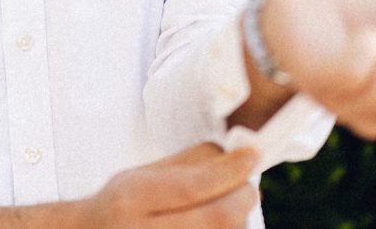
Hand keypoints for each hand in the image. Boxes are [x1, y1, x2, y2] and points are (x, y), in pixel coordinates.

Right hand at [82, 143, 258, 227]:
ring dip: (239, 220)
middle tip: (248, 185)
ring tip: (231, 205)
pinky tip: (222, 224)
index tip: (252, 154)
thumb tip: (234, 153)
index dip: (229, 170)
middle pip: (217, 218)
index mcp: (132, 200)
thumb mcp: (142, 176)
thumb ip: (187, 163)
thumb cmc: (123, 206)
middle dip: (243, 197)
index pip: (192, 185)